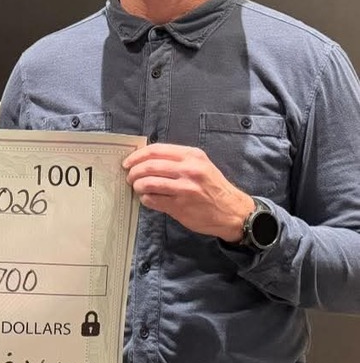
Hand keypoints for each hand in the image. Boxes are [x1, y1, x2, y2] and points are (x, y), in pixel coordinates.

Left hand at [123, 143, 253, 241]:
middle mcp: (189, 170)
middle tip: (130, 177)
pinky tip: (147, 199)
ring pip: (148, 183)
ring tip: (137, 188)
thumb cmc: (213, 187)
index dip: (137, 156)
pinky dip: (145, 199)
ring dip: (137, 186)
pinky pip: (153, 200)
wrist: (233, 212)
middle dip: (133, 172)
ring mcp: (184, 189)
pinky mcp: (180, 206)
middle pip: (149, 166)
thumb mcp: (200, 165)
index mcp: (192, 156)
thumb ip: (177, 160)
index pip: (156, 150)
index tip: (127, 162)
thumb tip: (146, 160)